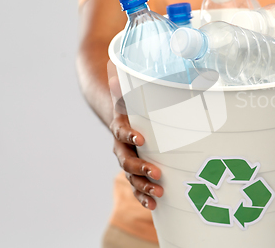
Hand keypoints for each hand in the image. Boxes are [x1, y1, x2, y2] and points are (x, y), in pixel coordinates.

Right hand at [108, 73, 163, 209]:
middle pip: (125, 159)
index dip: (130, 134)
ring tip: (158, 193)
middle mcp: (120, 145)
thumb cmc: (128, 103)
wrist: (115, 115)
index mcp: (120, 125)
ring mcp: (126, 159)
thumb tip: (127, 68)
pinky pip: (135, 185)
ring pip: (130, 176)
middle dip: (140, 167)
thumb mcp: (131, 91)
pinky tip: (155, 205)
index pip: (122, 130)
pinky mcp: (133, 170)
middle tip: (157, 172)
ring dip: (143, 186)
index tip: (141, 137)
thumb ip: (131, 84)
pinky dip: (143, 196)